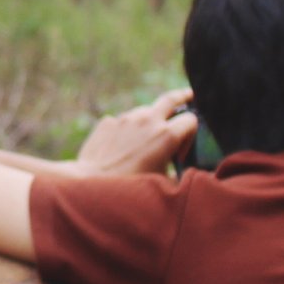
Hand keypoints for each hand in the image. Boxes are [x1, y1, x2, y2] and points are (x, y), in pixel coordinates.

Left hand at [73, 88, 197, 175]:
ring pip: (145, 111)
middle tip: (189, 96)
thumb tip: (181, 172)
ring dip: (150, 120)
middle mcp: (147, 120)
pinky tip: (122, 148)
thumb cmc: (131, 187)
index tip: (179, 154)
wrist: (92, 183)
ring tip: (145, 141)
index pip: (191, 120)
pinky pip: (123, 121)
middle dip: (183, 96)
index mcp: (166, 135)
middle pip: (171, 99)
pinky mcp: (108, 121)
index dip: (190, 136)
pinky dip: (128, 130)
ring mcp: (126, 118)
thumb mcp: (163, 182)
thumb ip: (177, 172)